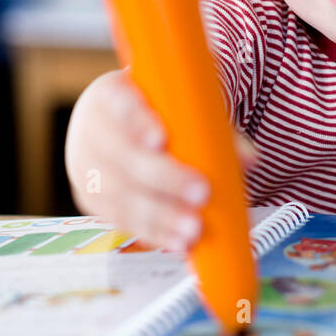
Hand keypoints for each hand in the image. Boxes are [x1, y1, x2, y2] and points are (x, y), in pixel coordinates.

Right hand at [64, 68, 257, 251]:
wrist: (123, 125)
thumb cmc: (160, 110)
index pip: (117, 102)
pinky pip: (121, 219)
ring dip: (160, 216)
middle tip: (201, 192)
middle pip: (122, 157)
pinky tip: (179, 242)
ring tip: (194, 229)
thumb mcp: (183, 104)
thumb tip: (250, 159)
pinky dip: (153, 232)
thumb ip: (214, 126)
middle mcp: (91, 130)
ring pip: (120, 195)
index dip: (135, 121)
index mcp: (110, 94)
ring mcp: (86, 167)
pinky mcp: (93, 199)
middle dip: (163, 178)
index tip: (161, 139)